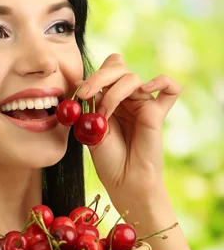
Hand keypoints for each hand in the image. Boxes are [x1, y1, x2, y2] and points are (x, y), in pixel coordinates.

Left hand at [75, 54, 181, 208]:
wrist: (124, 181)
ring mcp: (143, 104)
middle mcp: (127, 98)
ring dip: (113, 93)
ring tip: (104, 115)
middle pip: (118, 68)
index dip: (92, 76)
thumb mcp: (90, 129)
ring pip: (132, 78)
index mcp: (109, 98)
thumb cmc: (107, 160)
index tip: (79, 93)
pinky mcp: (157, 113)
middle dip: (99, 78)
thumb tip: (78, 81)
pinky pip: (171, 89)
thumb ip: (88, 106)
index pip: (105, 70)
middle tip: (85, 94)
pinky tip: (146, 90)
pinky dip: (161, 81)